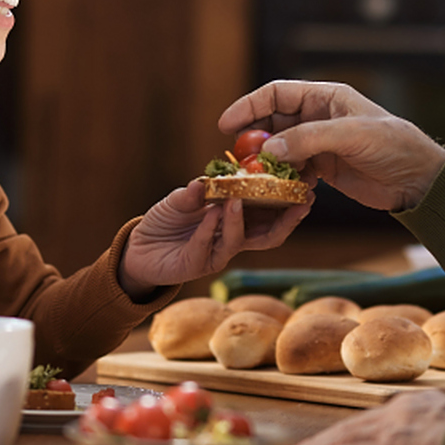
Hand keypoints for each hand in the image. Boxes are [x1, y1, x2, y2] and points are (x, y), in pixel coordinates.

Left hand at [118, 180, 310, 295]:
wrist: (139, 247)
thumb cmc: (166, 221)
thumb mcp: (180, 199)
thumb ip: (194, 192)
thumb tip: (206, 179)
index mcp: (235, 220)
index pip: (270, 214)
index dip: (288, 203)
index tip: (306, 185)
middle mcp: (232, 238)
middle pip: (268, 235)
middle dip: (286, 220)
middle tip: (301, 201)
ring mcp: (215, 254)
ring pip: (238, 240)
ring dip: (239, 220)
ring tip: (239, 200)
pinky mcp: (196, 264)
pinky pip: (206, 246)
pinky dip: (209, 228)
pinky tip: (211, 212)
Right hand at [219, 80, 444, 211]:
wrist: (419, 179)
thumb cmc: (394, 145)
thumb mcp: (351, 136)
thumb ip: (308, 140)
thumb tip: (267, 151)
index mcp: (326, 97)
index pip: (277, 93)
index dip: (249, 105)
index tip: (227, 123)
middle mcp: (319, 117)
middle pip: (273, 121)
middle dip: (253, 138)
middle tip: (236, 157)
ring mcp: (320, 144)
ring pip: (280, 149)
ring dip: (265, 163)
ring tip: (253, 178)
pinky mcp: (324, 169)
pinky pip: (293, 171)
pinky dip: (282, 179)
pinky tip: (279, 190)